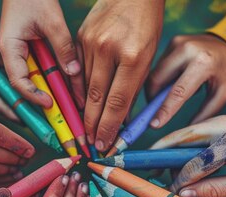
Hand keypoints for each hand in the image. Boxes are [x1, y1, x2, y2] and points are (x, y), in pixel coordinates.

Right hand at [0, 0, 83, 107]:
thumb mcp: (52, 20)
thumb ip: (63, 46)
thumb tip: (74, 74)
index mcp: (9, 48)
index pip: (17, 80)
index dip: (32, 96)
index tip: (49, 104)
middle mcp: (12, 55)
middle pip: (26, 86)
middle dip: (42, 103)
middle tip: (59, 119)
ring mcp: (22, 54)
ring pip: (36, 81)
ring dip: (50, 93)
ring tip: (68, 109)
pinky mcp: (32, 52)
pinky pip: (42, 70)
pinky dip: (55, 79)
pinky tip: (70, 90)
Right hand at [78, 0, 163, 151]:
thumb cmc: (147, 24)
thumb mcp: (148, 57)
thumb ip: (134, 88)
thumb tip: (122, 119)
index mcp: (132, 55)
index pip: (118, 102)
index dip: (109, 127)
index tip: (105, 143)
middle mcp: (108, 49)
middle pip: (96, 97)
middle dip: (93, 125)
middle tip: (91, 144)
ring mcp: (90, 42)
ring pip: (84, 85)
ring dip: (85, 110)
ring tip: (86, 129)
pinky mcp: (79, 38)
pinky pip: (77, 70)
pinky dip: (78, 89)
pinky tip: (80, 104)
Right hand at [146, 34, 225, 126]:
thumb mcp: (223, 94)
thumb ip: (205, 113)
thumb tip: (185, 131)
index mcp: (204, 62)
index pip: (178, 91)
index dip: (164, 110)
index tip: (154, 124)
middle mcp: (187, 49)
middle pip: (158, 80)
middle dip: (153, 99)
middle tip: (156, 112)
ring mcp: (178, 42)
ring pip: (155, 72)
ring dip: (156, 89)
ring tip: (168, 95)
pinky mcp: (173, 41)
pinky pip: (159, 65)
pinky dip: (161, 78)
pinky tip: (172, 82)